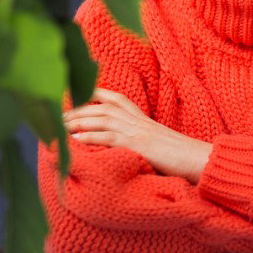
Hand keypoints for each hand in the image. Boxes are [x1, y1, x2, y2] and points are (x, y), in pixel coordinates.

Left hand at [63, 88, 212, 183]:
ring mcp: (137, 130)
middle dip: (77, 109)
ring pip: (102, 118)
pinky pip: (110, 137)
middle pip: (102, 107)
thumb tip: (125, 144)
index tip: (75, 93)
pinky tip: (76, 138)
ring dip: (78, 120)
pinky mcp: (138, 144)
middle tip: (55, 114)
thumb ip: (138, 138)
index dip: (94, 94)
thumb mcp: (156, 141)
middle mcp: (137, 119)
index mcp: (142, 117)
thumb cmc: (178, 155)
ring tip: (59, 125)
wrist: (196, 158)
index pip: (115, 98)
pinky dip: (91, 136)